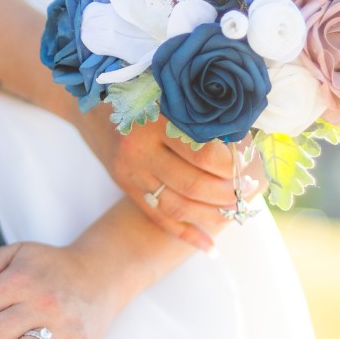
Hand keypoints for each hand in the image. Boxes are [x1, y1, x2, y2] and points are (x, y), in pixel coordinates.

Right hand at [75, 109, 238, 250]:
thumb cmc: (142, 92)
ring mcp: (130, 172)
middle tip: (248, 192)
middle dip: (227, 193)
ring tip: (235, 212)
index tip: (248, 166)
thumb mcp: (171, 94)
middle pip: (192, 185)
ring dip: (212, 215)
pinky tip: (210, 246)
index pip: (203, 153)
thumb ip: (201, 116)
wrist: (90, 105)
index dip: (231, 166)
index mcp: (155, 121)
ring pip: (177, 206)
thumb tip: (246, 146)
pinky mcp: (126, 187)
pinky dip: (186, 235)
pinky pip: (159, 218)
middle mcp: (139, 149)